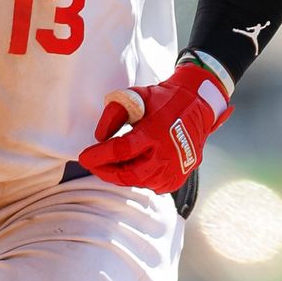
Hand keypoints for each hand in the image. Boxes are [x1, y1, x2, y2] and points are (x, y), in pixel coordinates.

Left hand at [79, 57, 232, 193]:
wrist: (198, 106)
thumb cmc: (163, 100)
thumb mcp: (136, 96)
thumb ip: (114, 114)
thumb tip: (100, 137)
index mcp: (156, 132)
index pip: (121, 151)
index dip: (99, 156)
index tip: (83, 157)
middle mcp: (167, 154)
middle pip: (129, 175)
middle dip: (106, 172)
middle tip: (93, 165)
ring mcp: (175, 169)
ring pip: (139, 182)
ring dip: (121, 175)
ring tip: (111, 164)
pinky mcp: (178, 178)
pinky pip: (151, 185)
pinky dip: (138, 178)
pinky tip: (131, 167)